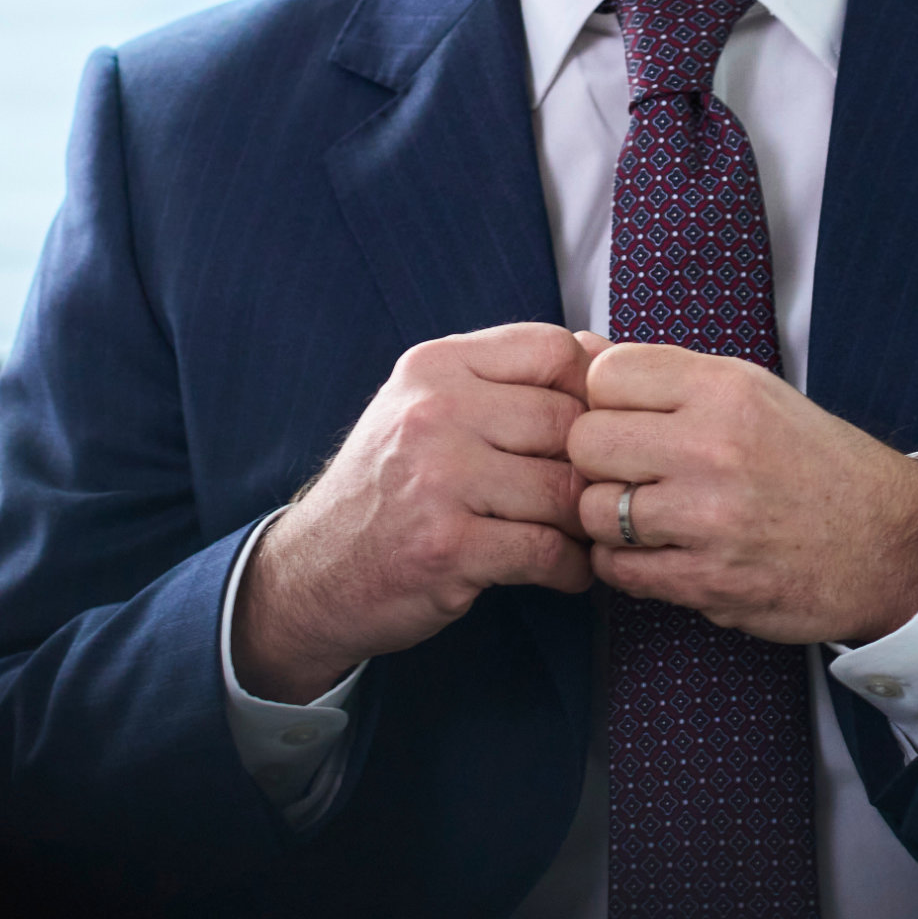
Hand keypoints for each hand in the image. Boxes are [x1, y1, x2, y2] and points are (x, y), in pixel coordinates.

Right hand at [231, 322, 596, 702]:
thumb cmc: (390, 485)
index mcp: (435, 365)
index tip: (590, 427)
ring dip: (584, 523)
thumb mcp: (428, 405)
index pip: (553, 349)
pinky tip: (562, 570)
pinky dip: (570, 568)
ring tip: (576, 535)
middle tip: (589, 494)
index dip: (590, 390)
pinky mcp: (447, 547)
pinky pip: (547, 551)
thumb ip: (505, 377)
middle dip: (588, 466)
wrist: (316, 569)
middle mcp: (433, 412)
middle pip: (569, 422)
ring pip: (565, 491)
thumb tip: (600, 350)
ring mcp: (438, 480)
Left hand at [568, 339, 917, 645]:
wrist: (890, 543)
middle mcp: (715, 448)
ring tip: (642, 515)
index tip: (627, 417)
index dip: (604, 398)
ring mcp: (710, 519)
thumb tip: (578, 348)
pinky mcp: (709, 582)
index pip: (605, 374)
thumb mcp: (751, 393)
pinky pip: (617, 570)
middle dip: (597, 459)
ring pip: (593, 510)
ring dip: (607, 517)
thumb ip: (664, 375)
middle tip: (627, 470)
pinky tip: (653, 552)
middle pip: (586, 442)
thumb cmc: (813, 462)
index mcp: (726, 389)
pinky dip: (623, 564)